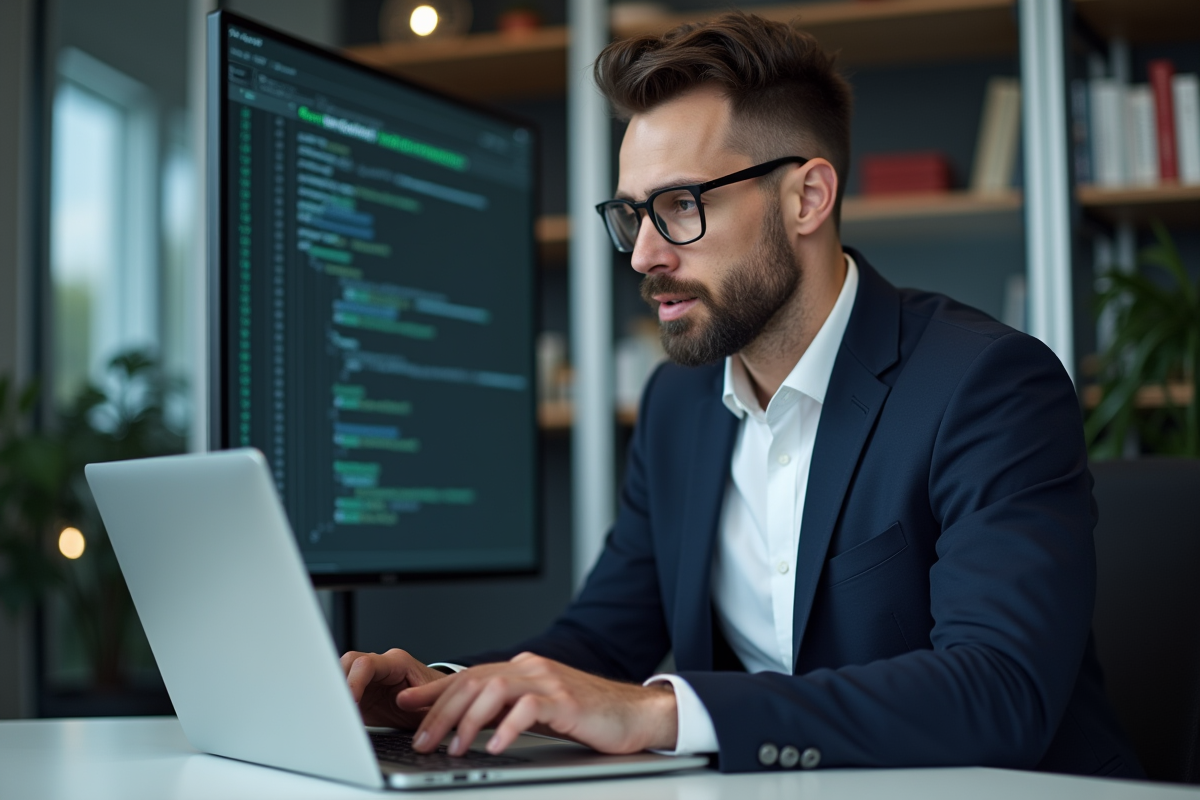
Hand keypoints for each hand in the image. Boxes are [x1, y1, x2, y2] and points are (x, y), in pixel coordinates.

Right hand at [341, 648, 449, 728]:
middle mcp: (380, 666)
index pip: (367, 663)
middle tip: (336, 708)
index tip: (350, 702)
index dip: (354, 681)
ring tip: (334, 714)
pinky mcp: (362, 693)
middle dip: (338, 683)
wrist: (440, 703)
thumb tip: (400, 701)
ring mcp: (369, 678)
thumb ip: (419, 700)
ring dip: (335, 693)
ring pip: (341, 674)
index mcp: (397, 663)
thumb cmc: (437, 699)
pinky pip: (343, 692)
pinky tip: (338, 717)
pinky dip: (338, 703)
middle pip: (348, 663)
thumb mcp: (432, 702)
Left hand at [396, 652, 677, 756]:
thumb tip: (467, 724)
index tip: (406, 706)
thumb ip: (507, 709)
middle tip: (423, 739)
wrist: (636, 714)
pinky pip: (527, 709)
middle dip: (442, 712)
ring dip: (468, 721)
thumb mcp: (540, 711)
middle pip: (474, 682)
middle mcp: (532, 668)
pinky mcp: (567, 701)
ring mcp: (549, 682)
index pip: (469, 676)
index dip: (435, 691)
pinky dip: (506, 728)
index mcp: (522, 668)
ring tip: (455, 748)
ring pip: (494, 690)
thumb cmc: (588, 716)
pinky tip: (495, 746)